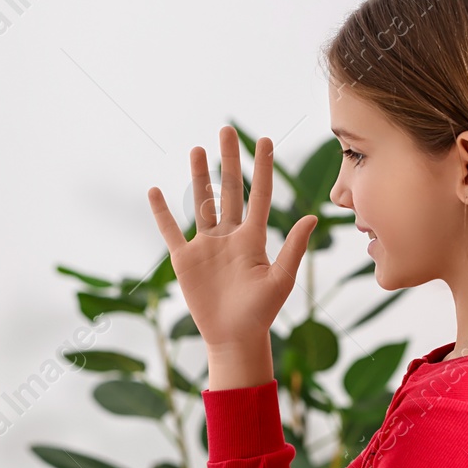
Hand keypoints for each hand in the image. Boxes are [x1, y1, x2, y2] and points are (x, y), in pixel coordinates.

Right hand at [148, 126, 316, 389]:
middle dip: (228, 160)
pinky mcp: (185, 260)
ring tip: (197, 150)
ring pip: (201, 203)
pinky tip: (155, 192)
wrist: (233, 337)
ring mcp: (206, 246)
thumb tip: (312, 217)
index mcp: (254, 238)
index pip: (259, 195)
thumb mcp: (280, 280)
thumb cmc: (261, 312)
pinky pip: (171, 231)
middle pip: (228, 190)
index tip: (264, 140)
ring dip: (199, 177)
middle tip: (226, 130)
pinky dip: (162, 213)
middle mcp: (230, 236)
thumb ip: (293, 248)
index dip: (262, 168)